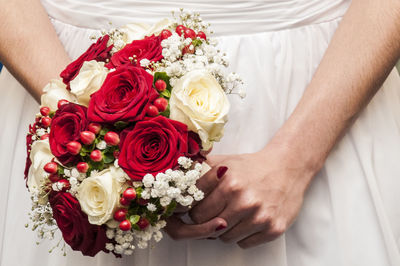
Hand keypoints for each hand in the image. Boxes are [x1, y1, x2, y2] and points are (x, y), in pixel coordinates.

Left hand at [165, 141, 317, 247]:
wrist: (288, 167)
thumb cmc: (252, 166)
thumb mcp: (225, 161)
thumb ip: (199, 169)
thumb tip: (175, 176)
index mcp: (228, 183)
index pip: (195, 211)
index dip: (193, 210)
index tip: (196, 208)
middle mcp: (244, 201)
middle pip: (207, 226)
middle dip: (205, 221)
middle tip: (213, 212)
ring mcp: (259, 217)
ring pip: (225, 238)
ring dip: (224, 230)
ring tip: (232, 214)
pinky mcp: (273, 228)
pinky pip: (244, 244)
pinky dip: (242, 235)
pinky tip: (246, 220)